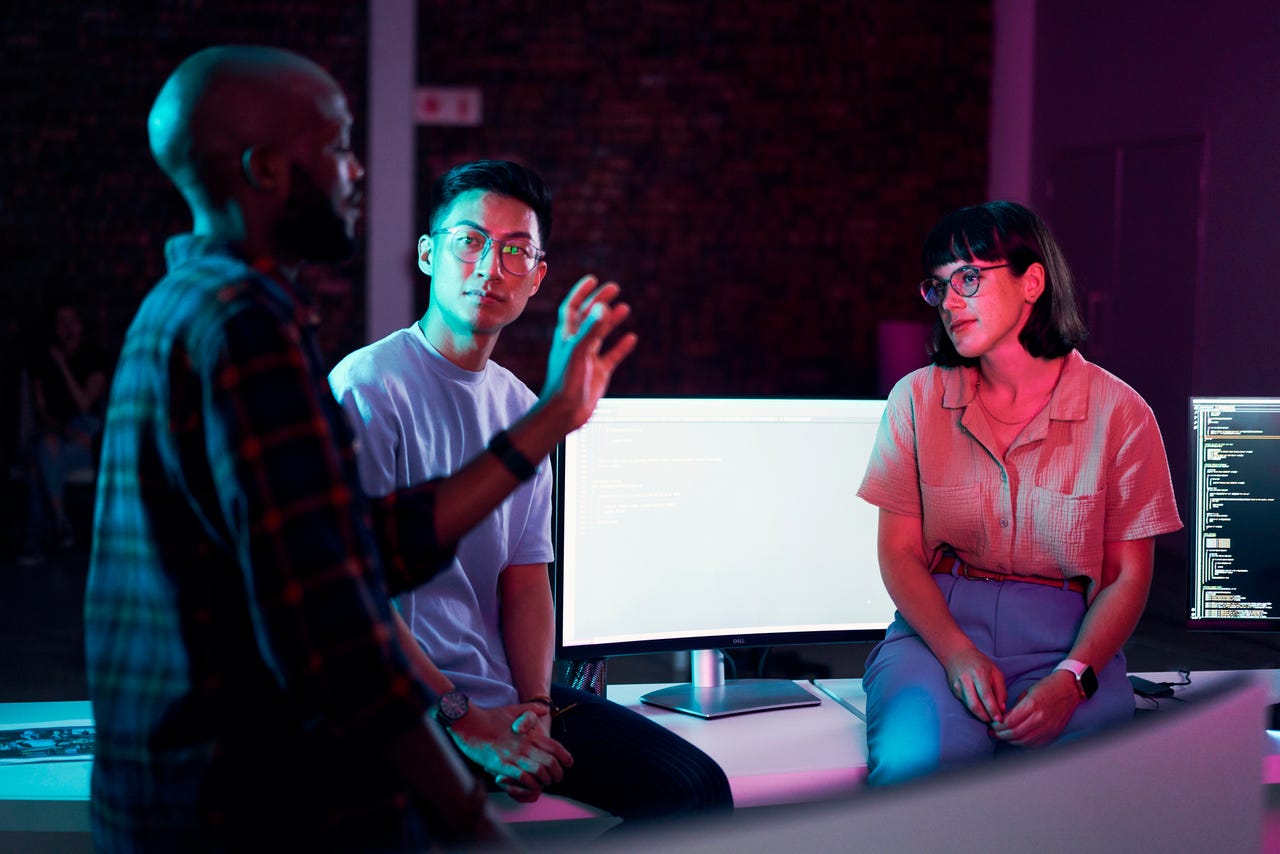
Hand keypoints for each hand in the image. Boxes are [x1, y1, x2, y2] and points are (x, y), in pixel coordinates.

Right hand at [446, 703, 572, 802]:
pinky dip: (530, 784)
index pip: (555, 747)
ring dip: (545, 780)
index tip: (568, 764)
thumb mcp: (514, 709)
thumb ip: (531, 710)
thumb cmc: (491, 716)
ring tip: (545, 783)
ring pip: (539, 772)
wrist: (470, 723)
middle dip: (557, 773)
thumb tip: (545, 709)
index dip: (565, 757)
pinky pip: (523, 778)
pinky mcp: (502, 766)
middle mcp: (525, 745)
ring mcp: (514, 755)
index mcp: (530, 733)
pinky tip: (531, 785)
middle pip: (551, 762)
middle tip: (557, 778)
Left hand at [538, 276, 637, 432]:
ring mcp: (588, 358)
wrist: (564, 412)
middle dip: (600, 301)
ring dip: (612, 320)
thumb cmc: (565, 382)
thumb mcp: (578, 352)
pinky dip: (621, 347)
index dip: (581, 293)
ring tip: (625, 307)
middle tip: (614, 287)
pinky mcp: (598, 372)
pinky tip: (631, 338)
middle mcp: (576, 344)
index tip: (593, 280)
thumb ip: (591, 329)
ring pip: (601, 334)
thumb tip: (603, 307)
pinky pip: (612, 356)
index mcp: (566, 336)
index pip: (572, 308)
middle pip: (589, 317)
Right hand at [942, 646, 1007, 723]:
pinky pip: (965, 703)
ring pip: (969, 706)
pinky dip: (973, 708)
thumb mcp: (995, 672)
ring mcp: (957, 686)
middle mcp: (966, 680)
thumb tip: (1002, 708)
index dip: (992, 709)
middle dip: (985, 716)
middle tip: (993, 722)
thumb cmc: (980, 663)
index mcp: (979, 674)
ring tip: (988, 717)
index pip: (986, 696)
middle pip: (974, 705)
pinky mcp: (954, 690)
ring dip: (980, 715)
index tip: (999, 719)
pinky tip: (980, 709)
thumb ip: (1001, 690)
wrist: (957, 654)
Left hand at [990, 669, 1080, 746]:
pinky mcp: (1053, 734)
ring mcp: (1047, 728)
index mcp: (1032, 705)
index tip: (991, 724)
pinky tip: (1016, 739)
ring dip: (1010, 740)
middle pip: (1014, 733)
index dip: (997, 725)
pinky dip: (1022, 743)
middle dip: (1000, 734)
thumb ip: (1015, 707)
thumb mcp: (1027, 692)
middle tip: (992, 732)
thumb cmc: (1047, 687)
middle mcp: (1040, 718)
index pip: (1009, 722)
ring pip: (1023, 741)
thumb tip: (1002, 719)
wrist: (1069, 689)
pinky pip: (1034, 744)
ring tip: (1002, 736)